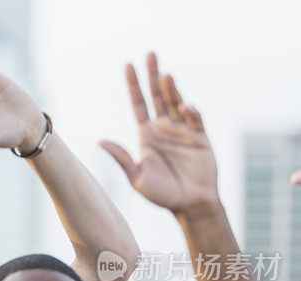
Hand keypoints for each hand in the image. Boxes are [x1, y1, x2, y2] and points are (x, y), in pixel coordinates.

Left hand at [100, 53, 219, 215]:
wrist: (190, 205)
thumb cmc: (161, 195)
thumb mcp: (137, 177)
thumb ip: (121, 158)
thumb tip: (100, 141)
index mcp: (147, 135)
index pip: (138, 104)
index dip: (133, 86)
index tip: (128, 65)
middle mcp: (164, 129)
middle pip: (158, 96)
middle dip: (153, 75)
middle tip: (150, 54)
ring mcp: (183, 131)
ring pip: (176, 103)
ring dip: (171, 89)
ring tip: (164, 75)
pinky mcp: (200, 137)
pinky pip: (195, 119)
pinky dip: (190, 111)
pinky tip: (184, 105)